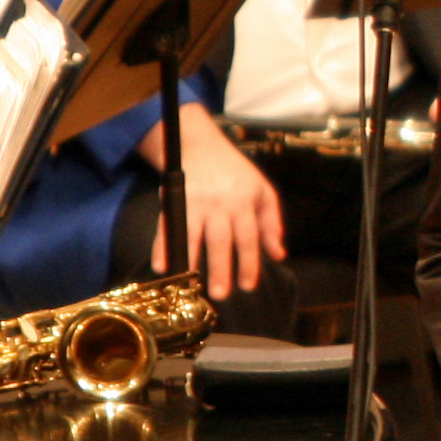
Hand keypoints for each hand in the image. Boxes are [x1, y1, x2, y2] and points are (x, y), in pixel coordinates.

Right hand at [151, 103, 283, 297]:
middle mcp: (219, 204)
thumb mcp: (262, 191)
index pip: (249, 238)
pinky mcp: (174, 201)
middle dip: (221, 268)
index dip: (249, 263)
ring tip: (190, 284)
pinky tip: (162, 266)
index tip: (247, 286)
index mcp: (243, 202)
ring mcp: (194, 202)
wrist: (202, 146)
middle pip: (221, 240)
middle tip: (221, 294)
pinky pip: (167, 227)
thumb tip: (278, 254)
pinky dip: (162, 247)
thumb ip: (271, 223)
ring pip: (193, 235)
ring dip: (191, 260)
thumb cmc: (236, 172)